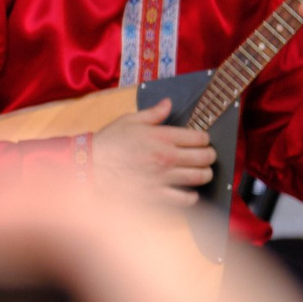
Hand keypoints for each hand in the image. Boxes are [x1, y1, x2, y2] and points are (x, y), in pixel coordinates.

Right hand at [90, 98, 217, 207]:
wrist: (92, 165)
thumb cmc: (110, 141)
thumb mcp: (130, 120)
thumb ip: (153, 113)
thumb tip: (168, 103)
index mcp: (162, 136)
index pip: (198, 137)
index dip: (204, 138)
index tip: (202, 140)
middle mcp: (168, 157)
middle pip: (204, 158)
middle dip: (210, 155)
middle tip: (207, 156)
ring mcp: (164, 177)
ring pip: (200, 177)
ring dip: (206, 174)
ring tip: (202, 172)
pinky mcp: (159, 194)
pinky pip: (185, 198)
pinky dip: (192, 196)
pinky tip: (189, 191)